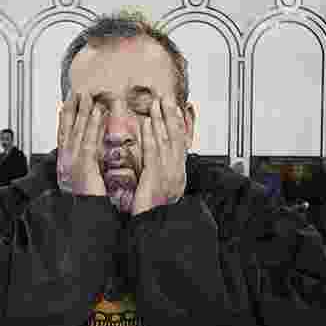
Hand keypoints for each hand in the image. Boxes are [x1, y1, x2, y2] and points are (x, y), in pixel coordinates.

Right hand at [56, 92, 106, 196]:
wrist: (84, 216)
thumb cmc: (85, 203)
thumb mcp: (81, 182)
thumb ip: (83, 168)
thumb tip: (86, 159)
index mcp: (66, 165)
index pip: (64, 136)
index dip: (64, 119)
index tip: (66, 105)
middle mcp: (67, 161)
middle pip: (67, 130)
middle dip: (71, 111)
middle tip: (75, 94)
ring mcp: (73, 162)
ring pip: (77, 132)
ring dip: (82, 113)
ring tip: (87, 97)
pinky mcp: (84, 166)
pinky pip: (89, 141)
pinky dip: (92, 125)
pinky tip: (97, 113)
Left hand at [133, 96, 189, 215]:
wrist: (156, 227)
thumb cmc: (154, 212)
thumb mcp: (160, 190)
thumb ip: (160, 175)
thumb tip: (158, 163)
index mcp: (177, 174)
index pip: (180, 143)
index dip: (178, 124)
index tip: (176, 108)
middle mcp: (176, 171)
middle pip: (176, 138)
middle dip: (171, 116)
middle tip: (167, 98)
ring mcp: (168, 174)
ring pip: (166, 142)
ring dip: (160, 121)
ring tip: (156, 104)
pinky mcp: (156, 178)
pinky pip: (153, 153)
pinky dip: (149, 137)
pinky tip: (145, 124)